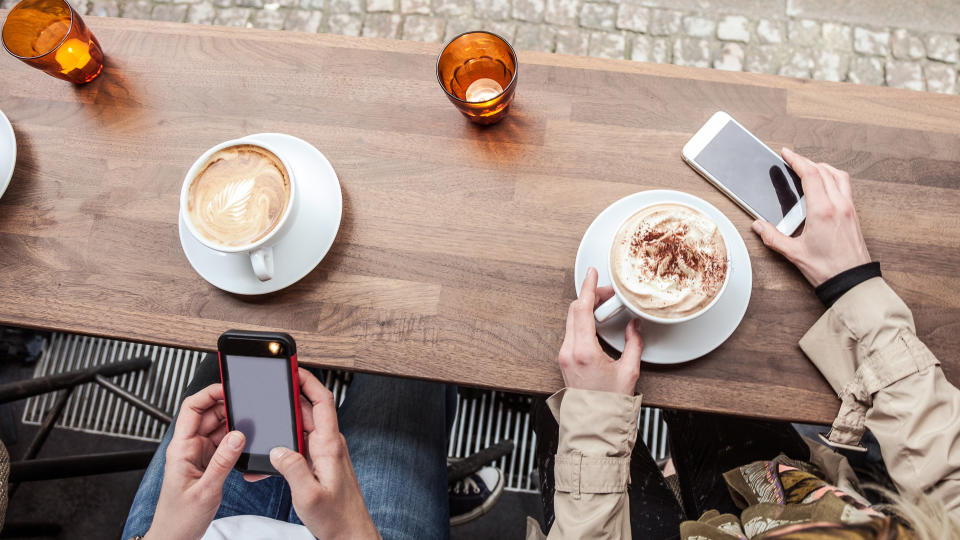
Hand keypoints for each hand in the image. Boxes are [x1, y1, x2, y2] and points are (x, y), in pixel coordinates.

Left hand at [144, 384, 244, 539]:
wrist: (174, 537)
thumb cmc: (179, 518)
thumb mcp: (206, 490)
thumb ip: (223, 462)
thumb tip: (238, 435)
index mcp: (181, 448)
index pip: (192, 408)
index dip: (209, 393)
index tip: (228, 387)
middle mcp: (189, 447)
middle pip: (208, 414)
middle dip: (228, 407)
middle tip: (248, 406)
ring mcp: (199, 454)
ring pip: (218, 427)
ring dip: (234, 424)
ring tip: (251, 424)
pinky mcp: (207, 463)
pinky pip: (223, 443)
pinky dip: (236, 440)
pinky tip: (246, 442)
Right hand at [269, 369, 379, 539]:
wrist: (350, 535)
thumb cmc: (337, 518)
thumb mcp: (309, 495)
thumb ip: (292, 469)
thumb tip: (277, 449)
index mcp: (330, 445)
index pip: (321, 401)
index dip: (307, 380)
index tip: (291, 367)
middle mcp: (328, 445)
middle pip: (306, 410)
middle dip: (286, 399)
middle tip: (266, 390)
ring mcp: (323, 454)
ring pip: (299, 429)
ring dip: (281, 426)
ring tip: (261, 424)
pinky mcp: (318, 464)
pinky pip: (297, 448)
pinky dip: (282, 448)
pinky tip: (266, 459)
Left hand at [557, 267, 643, 394]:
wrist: (593, 425)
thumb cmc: (609, 404)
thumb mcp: (629, 371)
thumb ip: (633, 343)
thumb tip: (634, 325)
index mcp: (583, 352)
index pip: (581, 309)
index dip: (587, 287)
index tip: (592, 272)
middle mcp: (569, 351)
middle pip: (573, 311)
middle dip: (589, 295)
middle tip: (608, 292)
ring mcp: (564, 356)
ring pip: (571, 320)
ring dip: (585, 307)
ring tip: (604, 305)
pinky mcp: (565, 359)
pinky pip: (571, 331)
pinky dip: (582, 320)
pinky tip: (596, 320)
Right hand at [752, 148, 870, 286]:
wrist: (852, 281)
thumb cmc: (828, 269)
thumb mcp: (794, 253)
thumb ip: (773, 237)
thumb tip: (759, 226)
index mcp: (822, 211)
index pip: (810, 174)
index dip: (797, 160)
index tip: (786, 154)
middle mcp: (839, 205)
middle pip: (824, 171)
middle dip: (807, 162)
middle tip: (793, 161)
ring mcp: (849, 208)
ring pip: (838, 176)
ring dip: (823, 168)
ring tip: (810, 169)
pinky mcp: (854, 215)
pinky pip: (845, 187)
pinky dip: (834, 179)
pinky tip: (825, 186)